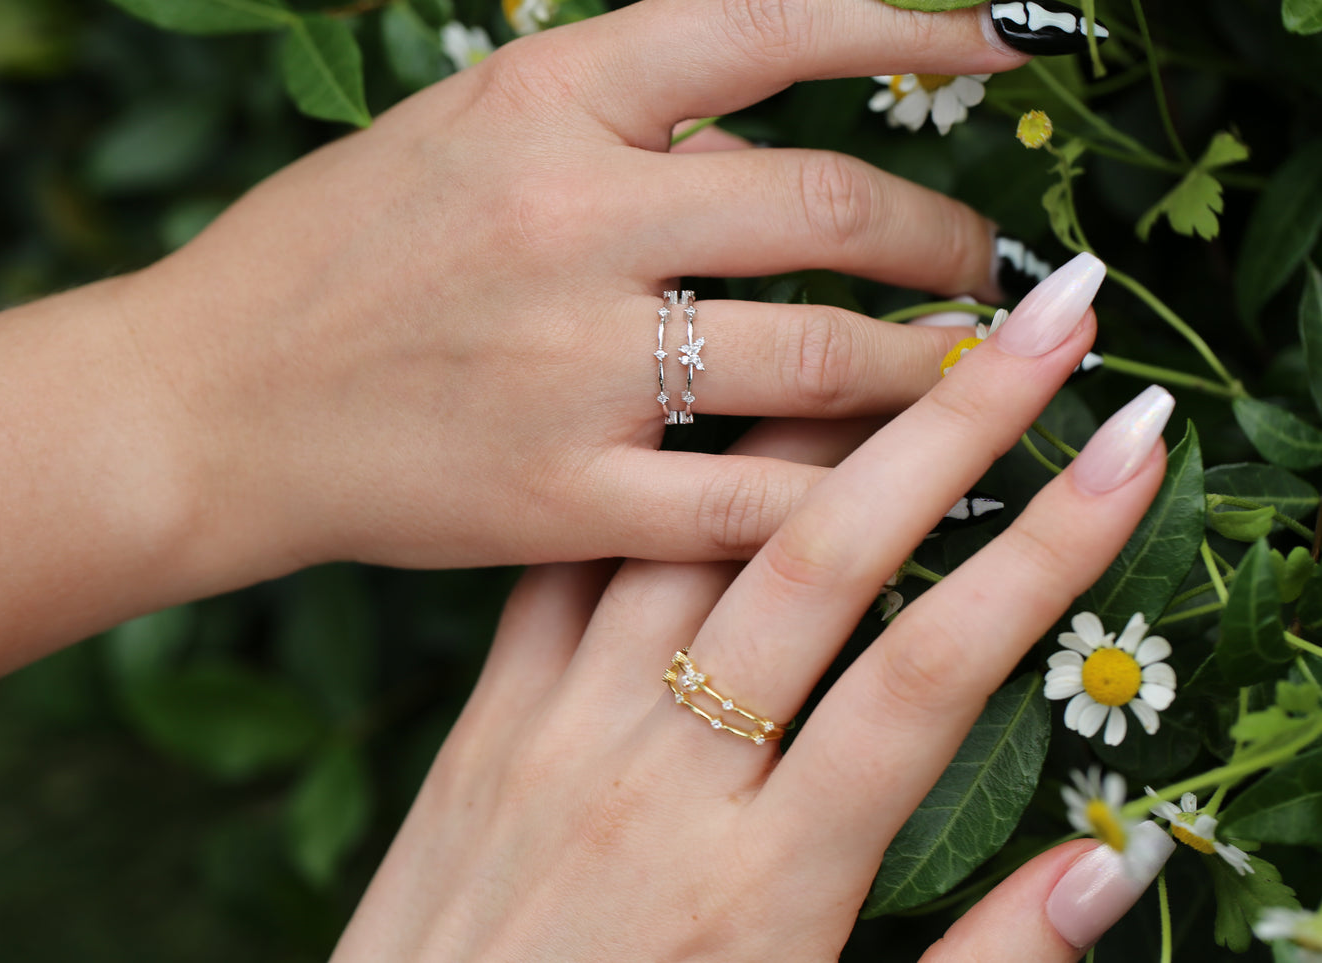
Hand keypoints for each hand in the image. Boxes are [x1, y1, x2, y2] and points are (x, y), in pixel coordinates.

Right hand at [127, 0, 1045, 568]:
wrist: (206, 402)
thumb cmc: (334, 255)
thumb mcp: (464, 128)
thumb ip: (617, 118)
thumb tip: (775, 130)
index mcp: (545, 99)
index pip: (768, 25)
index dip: (910, 26)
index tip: (1007, 50)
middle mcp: (572, 219)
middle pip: (831, 207)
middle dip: (942, 240)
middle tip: (984, 266)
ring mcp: (571, 367)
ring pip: (823, 360)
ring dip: (927, 369)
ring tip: (960, 372)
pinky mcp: (560, 498)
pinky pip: (756, 504)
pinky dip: (849, 496)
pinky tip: (900, 492)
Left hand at [333, 255, 1176, 960]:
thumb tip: (1115, 865)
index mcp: (768, 884)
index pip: (934, 675)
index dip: (1046, 552)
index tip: (1127, 448)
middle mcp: (661, 781)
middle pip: (821, 563)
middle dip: (942, 426)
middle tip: (1032, 320)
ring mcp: (558, 735)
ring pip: (688, 532)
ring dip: (791, 414)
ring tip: (871, 310)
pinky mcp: (484, 721)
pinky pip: (565, 569)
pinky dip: (636, 477)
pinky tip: (683, 393)